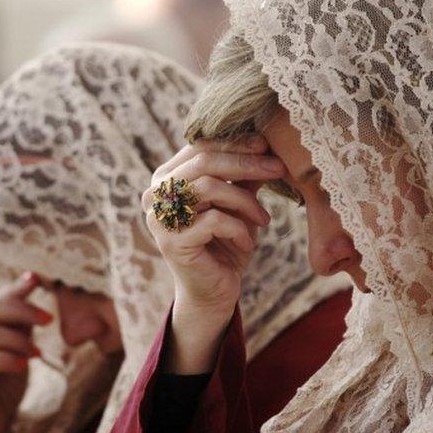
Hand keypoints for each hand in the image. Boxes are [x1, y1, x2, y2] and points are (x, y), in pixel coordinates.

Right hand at [0, 272, 51, 432]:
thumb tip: (36, 304)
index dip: (15, 287)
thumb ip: (20, 329)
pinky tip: (24, 364)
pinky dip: (7, 358)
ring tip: (38, 352)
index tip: (36, 278)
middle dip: (22, 309)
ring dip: (18, 339)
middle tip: (49, 318)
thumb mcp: (15, 352)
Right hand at [142, 136, 284, 372]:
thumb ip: (243, 175)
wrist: (213, 291)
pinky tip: (248, 242)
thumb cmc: (225, 243)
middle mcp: (155, 194)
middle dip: (245, 163)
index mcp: (166, 178)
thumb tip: (266, 141)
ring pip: (209, 189)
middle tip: (277, 168)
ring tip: (264, 219)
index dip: (234, 144)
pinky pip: (214, 221)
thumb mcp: (236, 203)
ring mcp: (160, 218)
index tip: (266, 145)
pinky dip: (239, 229)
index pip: (199, 147)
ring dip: (245, 202)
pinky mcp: (171, 242)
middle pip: (203, 163)